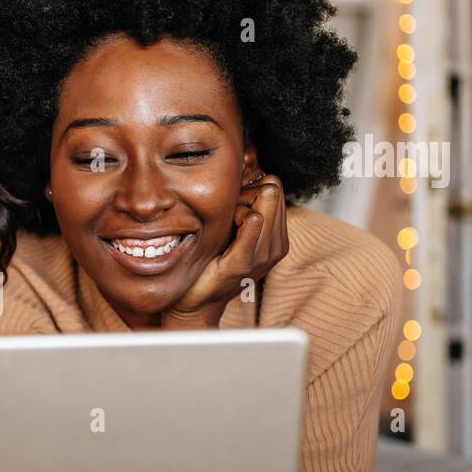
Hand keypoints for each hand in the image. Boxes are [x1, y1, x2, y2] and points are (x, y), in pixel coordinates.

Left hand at [164, 172, 288, 328]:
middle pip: (272, 189)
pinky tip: (232, 225)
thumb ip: (241, 206)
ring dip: (240, 204)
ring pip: (265, 200)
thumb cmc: (209, 263)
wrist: (195, 302)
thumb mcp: (230, 230)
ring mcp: (263, 255)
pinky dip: (242, 217)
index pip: (274, 186)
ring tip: (225, 225)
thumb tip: (241, 169)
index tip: (232, 205)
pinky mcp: (243, 263)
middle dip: (247, 193)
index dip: (250, 188)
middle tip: (227, 214)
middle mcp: (275, 245)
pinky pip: (254, 223)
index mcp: (275, 237)